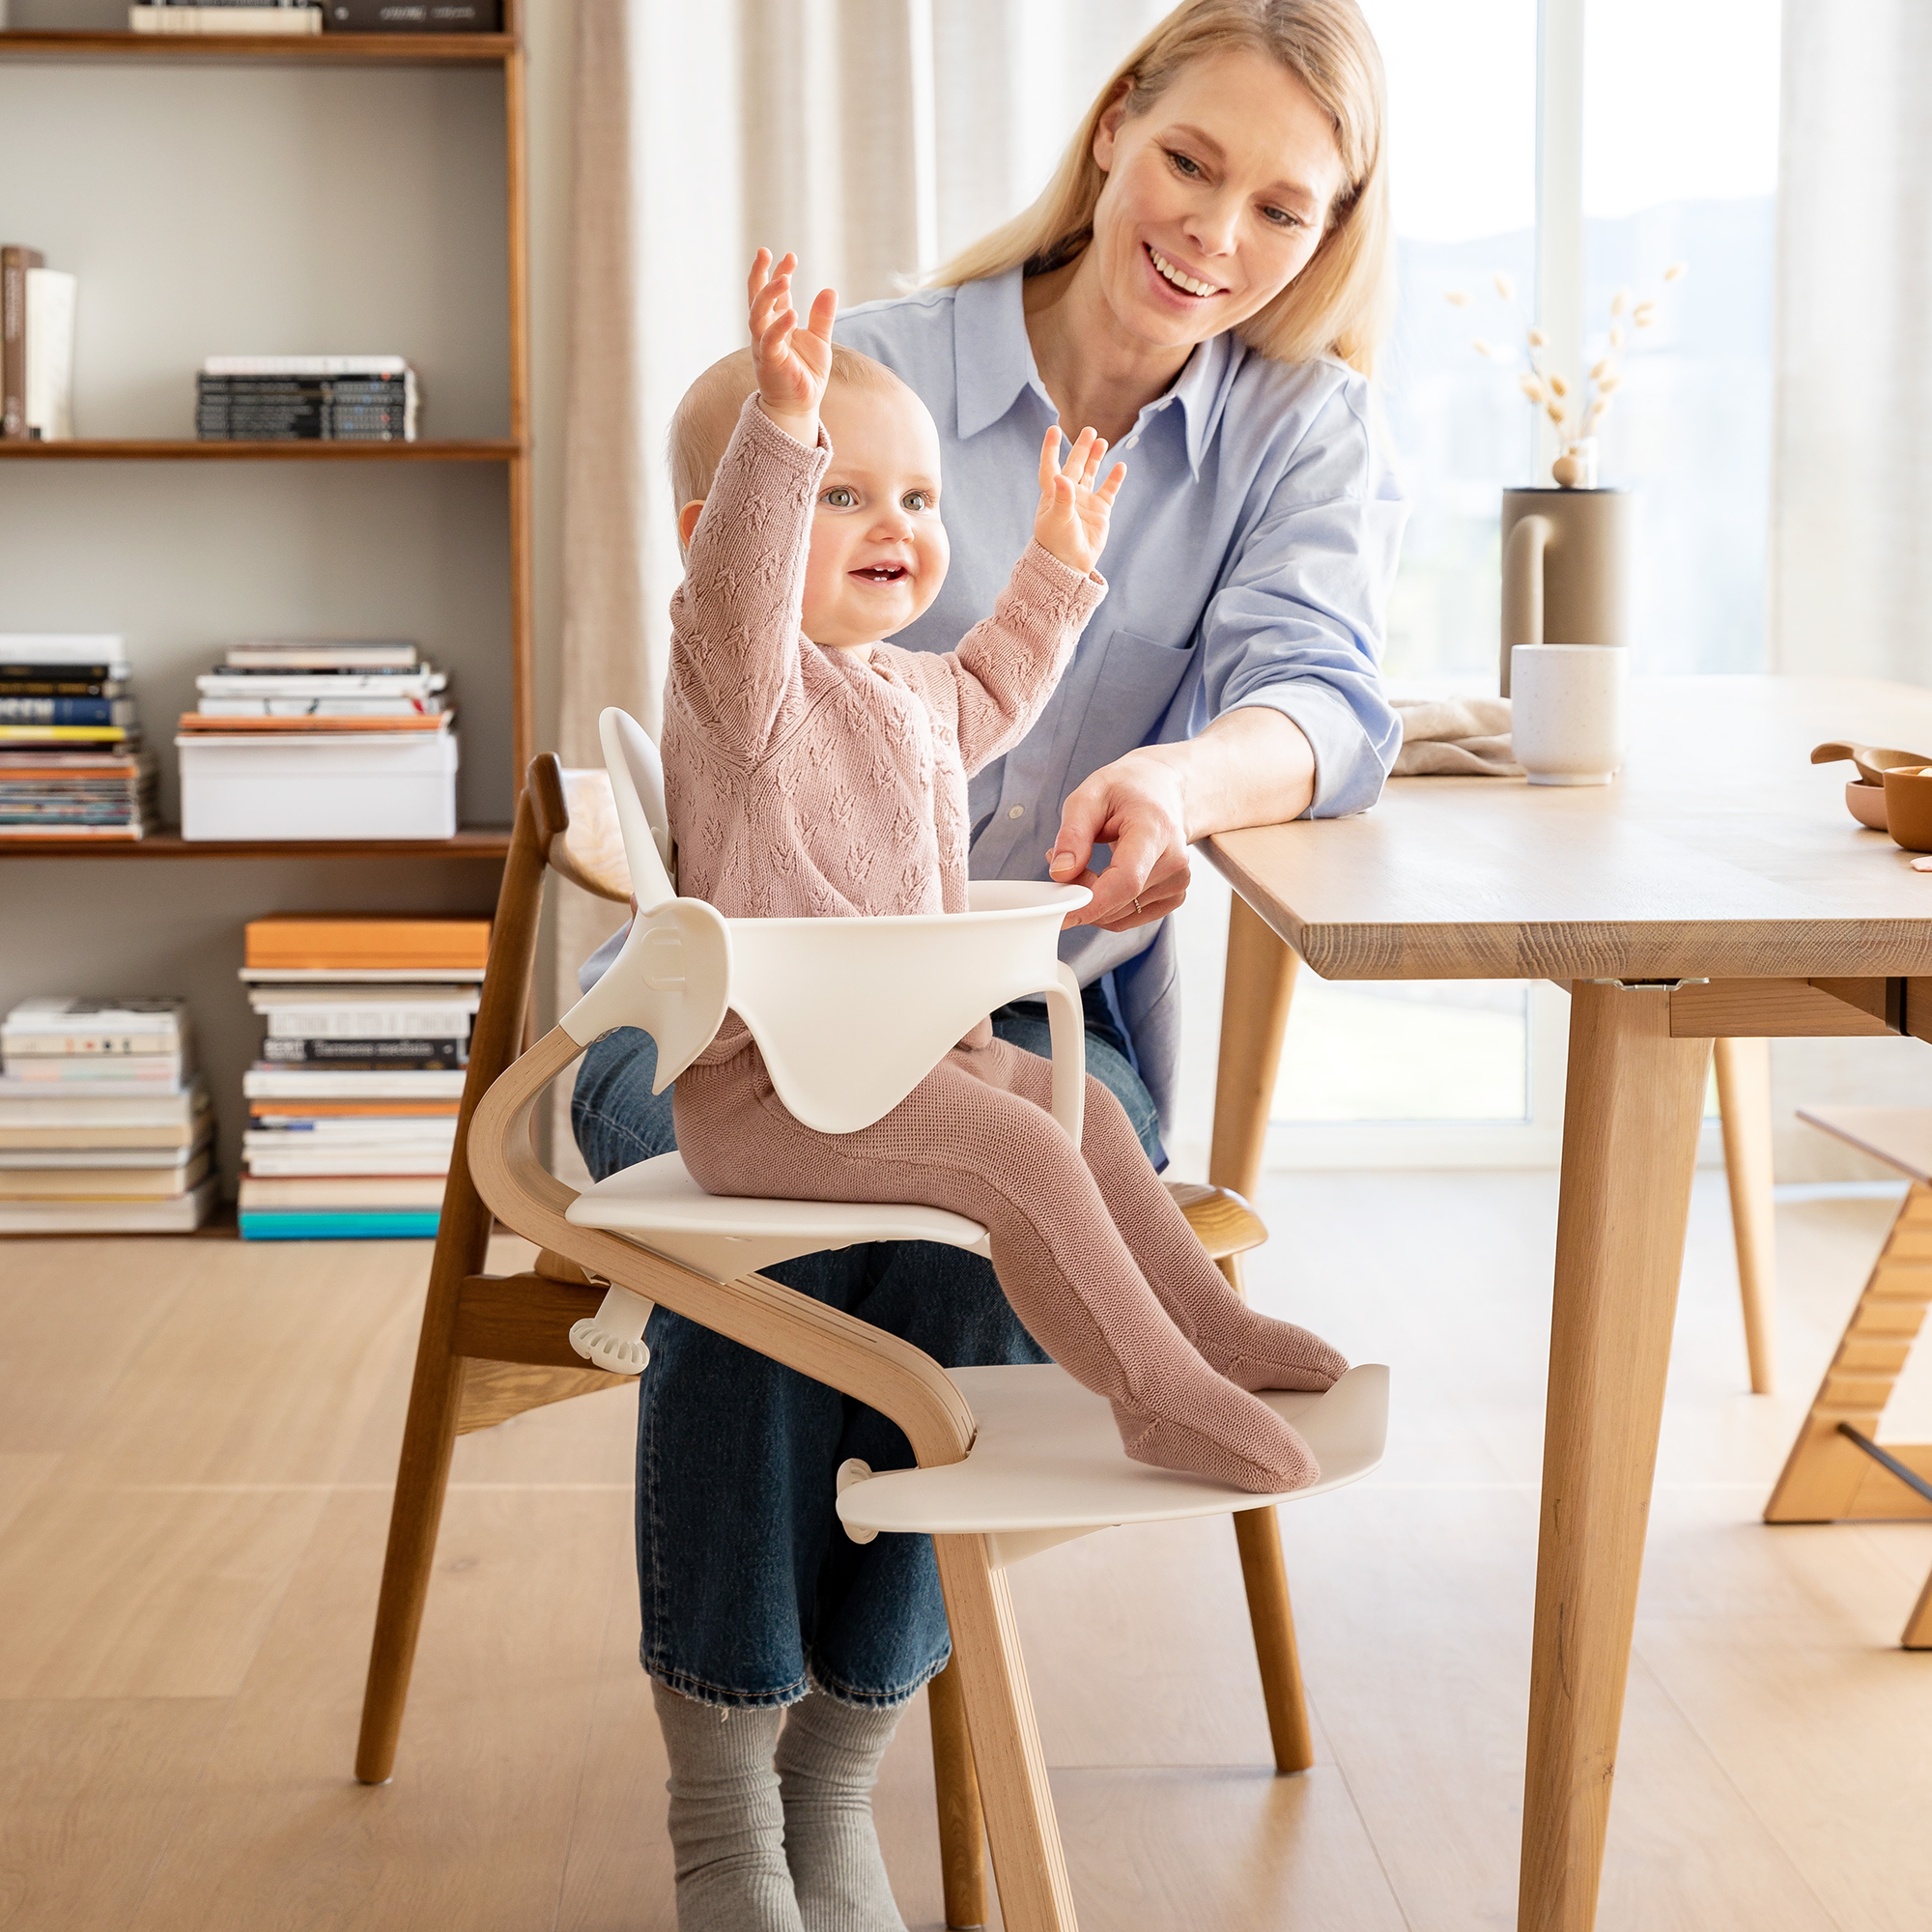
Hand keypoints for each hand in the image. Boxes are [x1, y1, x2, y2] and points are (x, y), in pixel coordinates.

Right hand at [747, 247, 836, 440]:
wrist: (800, 405)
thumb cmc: (806, 374)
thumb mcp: (819, 341)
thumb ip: (822, 317)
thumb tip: (829, 289)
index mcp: (776, 324)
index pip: (774, 293)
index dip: (779, 273)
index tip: (790, 256)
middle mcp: (765, 331)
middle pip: (756, 297)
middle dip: (760, 274)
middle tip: (766, 252)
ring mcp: (764, 345)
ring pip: (758, 315)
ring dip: (768, 295)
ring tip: (784, 279)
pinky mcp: (769, 361)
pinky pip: (770, 340)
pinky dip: (780, 326)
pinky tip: (792, 312)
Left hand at [1032, 425, 1125, 575]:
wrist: (1070, 565)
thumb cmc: (1057, 544)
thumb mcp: (1057, 519)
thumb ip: (1062, 498)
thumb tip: (1062, 476)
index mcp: (1052, 494)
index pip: (1050, 466)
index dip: (1051, 449)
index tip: (1053, 430)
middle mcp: (1068, 495)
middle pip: (1075, 465)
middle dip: (1081, 448)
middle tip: (1089, 430)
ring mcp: (1085, 502)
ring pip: (1091, 474)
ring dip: (1096, 458)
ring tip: (1102, 441)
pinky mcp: (1100, 511)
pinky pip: (1108, 491)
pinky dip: (1114, 479)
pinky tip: (1120, 466)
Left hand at [1046, 751, 1191, 930]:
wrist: (1162, 790)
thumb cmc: (1128, 789)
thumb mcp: (1090, 796)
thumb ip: (1073, 834)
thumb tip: (1061, 873)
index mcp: (1155, 830)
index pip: (1127, 880)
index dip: (1092, 903)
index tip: (1061, 911)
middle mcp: (1174, 859)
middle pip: (1119, 899)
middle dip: (1080, 892)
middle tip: (1062, 860)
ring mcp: (1178, 881)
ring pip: (1120, 914)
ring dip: (1092, 899)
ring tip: (1084, 860)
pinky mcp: (1174, 895)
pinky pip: (1129, 916)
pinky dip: (1108, 905)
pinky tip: (1104, 876)